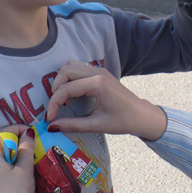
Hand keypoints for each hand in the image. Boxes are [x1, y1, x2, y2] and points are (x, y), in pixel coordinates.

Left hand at [0, 128, 35, 192]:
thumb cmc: (18, 192)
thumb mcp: (25, 168)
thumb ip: (26, 148)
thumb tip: (28, 133)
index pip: (2, 134)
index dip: (17, 129)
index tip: (32, 131)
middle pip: (0, 144)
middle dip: (16, 141)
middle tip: (32, 143)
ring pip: (0, 156)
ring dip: (14, 153)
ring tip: (29, 156)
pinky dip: (10, 163)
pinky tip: (21, 169)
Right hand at [44, 61, 167, 140]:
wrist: (142, 115)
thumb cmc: (123, 121)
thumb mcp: (97, 125)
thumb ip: (72, 125)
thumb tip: (51, 126)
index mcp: (98, 84)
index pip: (66, 89)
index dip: (54, 104)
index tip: (49, 118)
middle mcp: (98, 72)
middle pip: (65, 70)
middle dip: (55, 88)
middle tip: (55, 107)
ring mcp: (99, 70)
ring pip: (70, 66)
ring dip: (62, 80)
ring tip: (62, 99)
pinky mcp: (100, 73)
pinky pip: (78, 69)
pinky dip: (69, 78)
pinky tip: (71, 94)